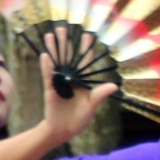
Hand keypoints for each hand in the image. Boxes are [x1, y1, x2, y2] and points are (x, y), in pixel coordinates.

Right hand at [38, 27, 117, 144]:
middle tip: (63, 28)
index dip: (86, 49)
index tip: (87, 35)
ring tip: (50, 35)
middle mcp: (70, 79)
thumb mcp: (92, 107)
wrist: (63, 131)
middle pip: (68, 58)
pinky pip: (48, 76)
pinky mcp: (50, 89)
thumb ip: (99, 95)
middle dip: (66, 43)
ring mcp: (59, 83)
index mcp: (82, 82)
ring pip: (57, 63)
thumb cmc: (79, 119)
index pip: (85, 62)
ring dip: (54, 49)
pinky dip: (47, 66)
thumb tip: (114, 86)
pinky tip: (45, 55)